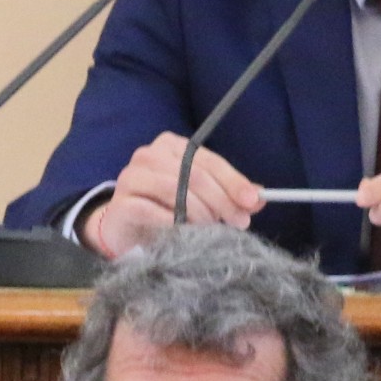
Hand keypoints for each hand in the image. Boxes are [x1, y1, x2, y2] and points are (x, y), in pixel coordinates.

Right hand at [86, 133, 262, 255]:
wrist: (124, 230)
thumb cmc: (165, 211)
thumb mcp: (201, 200)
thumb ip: (228, 195)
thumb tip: (259, 198)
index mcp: (172, 146)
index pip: (209, 160)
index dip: (233, 181)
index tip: (252, 202)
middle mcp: (150, 154)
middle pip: (194, 174)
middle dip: (221, 200)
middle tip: (238, 223)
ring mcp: (132, 176)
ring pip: (175, 190)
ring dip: (199, 213)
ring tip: (211, 230)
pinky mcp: (121, 202)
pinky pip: (152, 210)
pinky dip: (173, 223)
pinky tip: (184, 234)